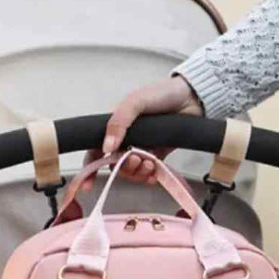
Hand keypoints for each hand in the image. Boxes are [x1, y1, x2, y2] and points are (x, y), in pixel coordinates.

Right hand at [82, 75, 202, 189]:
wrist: (191, 98)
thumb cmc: (161, 94)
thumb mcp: (135, 102)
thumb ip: (119, 122)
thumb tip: (106, 148)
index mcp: (115, 127)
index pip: (96, 150)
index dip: (90, 168)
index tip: (87, 184)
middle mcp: (126, 140)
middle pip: (115, 166)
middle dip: (124, 168)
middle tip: (137, 159)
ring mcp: (142, 149)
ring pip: (131, 172)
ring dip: (138, 172)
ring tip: (150, 162)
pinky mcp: (157, 156)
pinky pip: (147, 174)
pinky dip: (149, 176)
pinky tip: (155, 172)